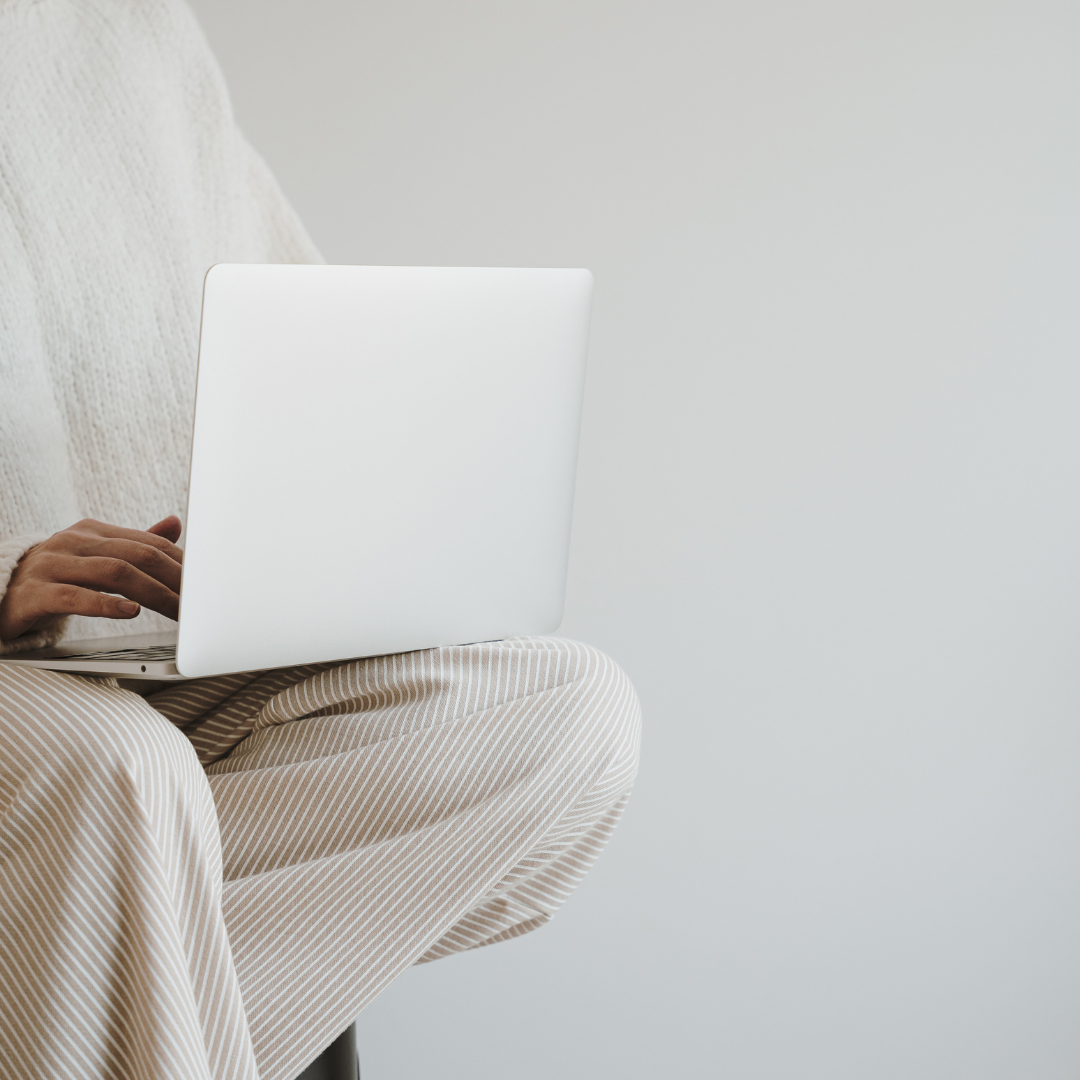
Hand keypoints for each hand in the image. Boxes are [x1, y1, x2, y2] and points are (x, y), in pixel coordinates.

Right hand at [0, 516, 183, 640]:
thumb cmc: (55, 580)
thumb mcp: (96, 559)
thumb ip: (135, 544)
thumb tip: (176, 523)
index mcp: (93, 532)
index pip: (149, 544)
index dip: (182, 564)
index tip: (208, 585)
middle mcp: (72, 542)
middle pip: (137, 556)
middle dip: (175, 580)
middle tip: (201, 602)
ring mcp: (50, 566)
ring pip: (112, 573)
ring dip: (153, 594)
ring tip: (177, 611)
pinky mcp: (33, 594)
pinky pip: (74, 596)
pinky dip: (106, 605)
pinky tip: (130, 612)